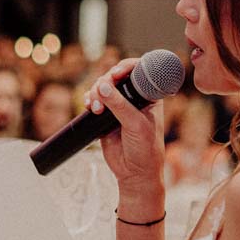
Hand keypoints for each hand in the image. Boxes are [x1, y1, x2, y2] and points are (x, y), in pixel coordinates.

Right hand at [82, 59, 165, 209]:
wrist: (134, 173)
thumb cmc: (145, 149)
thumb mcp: (136, 125)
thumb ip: (120, 106)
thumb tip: (103, 87)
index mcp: (149, 96)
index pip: (139, 71)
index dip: (126, 67)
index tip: (116, 73)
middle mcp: (134, 98)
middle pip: (115, 77)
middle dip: (105, 82)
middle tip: (101, 94)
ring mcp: (119, 107)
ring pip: (102, 88)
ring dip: (96, 93)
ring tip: (96, 109)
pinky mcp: (105, 117)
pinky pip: (94, 101)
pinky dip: (89, 100)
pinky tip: (89, 107)